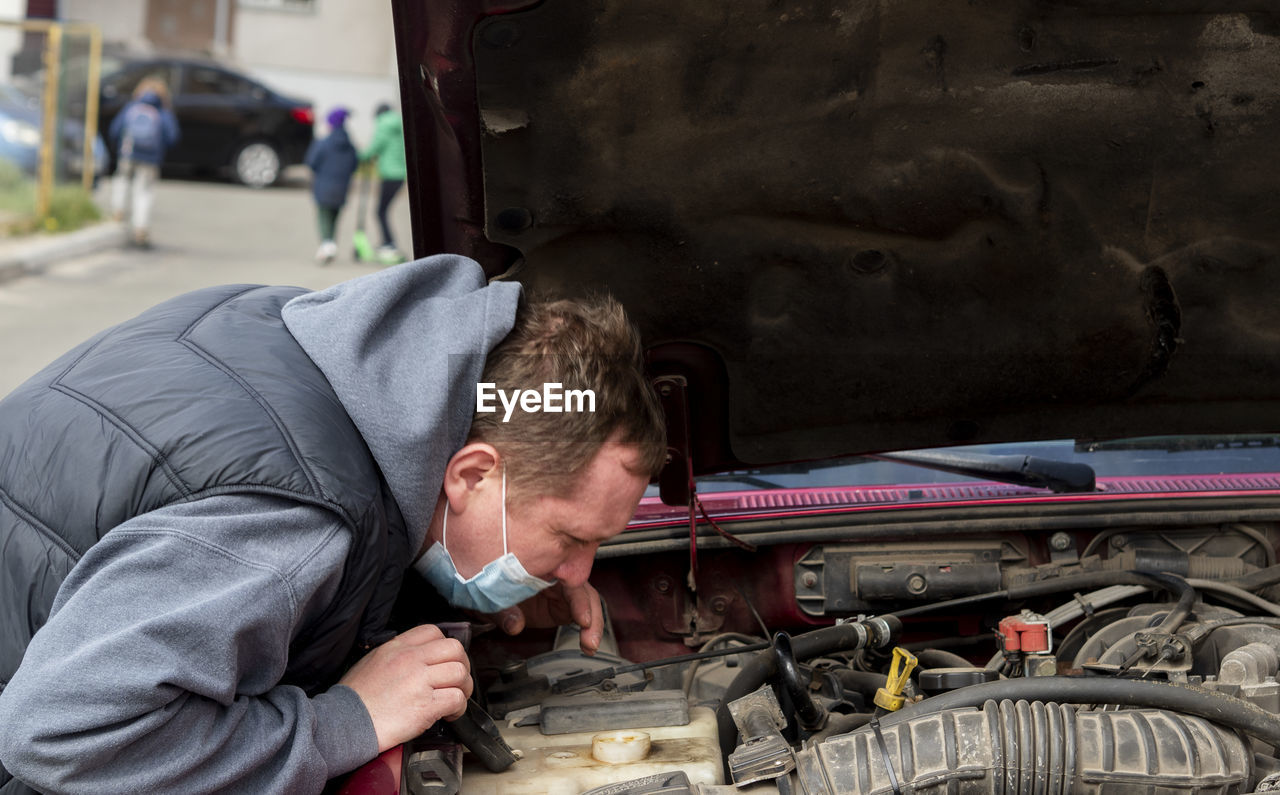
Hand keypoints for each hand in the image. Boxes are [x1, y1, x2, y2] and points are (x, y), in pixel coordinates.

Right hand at [339, 624, 472, 751]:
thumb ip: (398, 654)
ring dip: (463, 687)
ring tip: (454, 698)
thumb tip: (419, 657)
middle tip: (457, 680)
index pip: (434, 632)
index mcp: (397, 647)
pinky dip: (459, 708)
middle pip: (454, 649)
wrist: (345, 724)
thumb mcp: (373, 661)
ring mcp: (419, 682)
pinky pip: (456, 698)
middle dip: (462, 664)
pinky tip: (449, 714)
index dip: (445, 647)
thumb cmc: (356, 698)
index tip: (445, 661)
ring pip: (460, 673)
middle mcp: (410, 660)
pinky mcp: (425, 706)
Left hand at [493, 581, 604, 654]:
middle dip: (591, 614)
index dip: (578, 598)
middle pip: (583, 590)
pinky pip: (582, 612)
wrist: (483, 591)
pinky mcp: (562, 604)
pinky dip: (588, 627)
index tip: (582, 618)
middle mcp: (556, 575)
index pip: (567, 578)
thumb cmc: (486, 585)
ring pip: (587, 600)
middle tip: (590, 639)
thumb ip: (503, 612)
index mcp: (541, 566)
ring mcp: (561, 590)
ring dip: (592, 623)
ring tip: (589, 645)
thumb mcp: (490, 598)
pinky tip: (586, 644)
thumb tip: (514, 625)